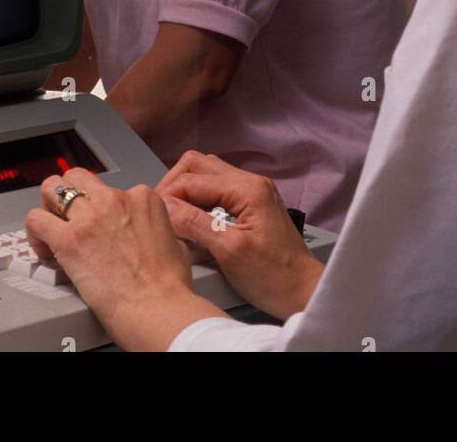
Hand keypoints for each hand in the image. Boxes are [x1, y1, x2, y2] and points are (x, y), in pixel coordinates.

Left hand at [25, 170, 224, 350]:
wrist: (156, 308)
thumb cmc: (168, 286)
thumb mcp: (176, 245)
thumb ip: (160, 231)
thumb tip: (157, 237)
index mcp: (141, 198)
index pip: (110, 187)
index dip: (100, 207)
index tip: (97, 225)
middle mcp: (115, 199)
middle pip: (77, 178)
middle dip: (68, 194)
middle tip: (66, 216)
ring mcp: (90, 216)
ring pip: (52, 188)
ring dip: (48, 206)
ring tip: (50, 226)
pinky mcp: (68, 239)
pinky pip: (36, 220)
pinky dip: (34, 232)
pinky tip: (44, 248)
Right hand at [157, 151, 323, 321]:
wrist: (302, 291)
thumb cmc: (275, 277)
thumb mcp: (229, 252)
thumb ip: (195, 224)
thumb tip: (166, 207)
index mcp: (248, 189)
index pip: (193, 178)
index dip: (168, 195)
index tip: (154, 215)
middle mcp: (251, 183)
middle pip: (198, 165)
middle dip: (174, 184)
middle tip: (161, 211)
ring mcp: (253, 191)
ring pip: (206, 174)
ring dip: (186, 190)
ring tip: (173, 214)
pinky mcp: (251, 204)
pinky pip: (217, 189)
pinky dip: (199, 199)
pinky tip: (191, 219)